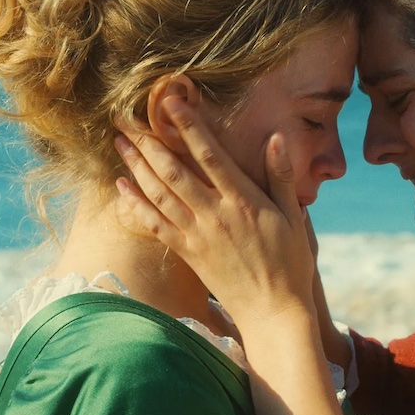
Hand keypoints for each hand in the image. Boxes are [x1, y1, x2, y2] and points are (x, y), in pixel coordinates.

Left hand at [112, 97, 315, 324]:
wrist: (273, 310)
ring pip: (159, 194)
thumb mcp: (294, 217)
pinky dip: (135, 204)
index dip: (190, 127)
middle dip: (149, 141)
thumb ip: (282, 177)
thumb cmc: (289, 262)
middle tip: (127, 117)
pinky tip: (121, 186)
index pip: (211, 156)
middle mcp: (215, 215)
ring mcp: (198, 235)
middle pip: (174, 171)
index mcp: (243, 201)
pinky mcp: (188, 253)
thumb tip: (276, 139)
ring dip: (137, 166)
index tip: (171, 103)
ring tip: (120, 142)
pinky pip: (155, 225)